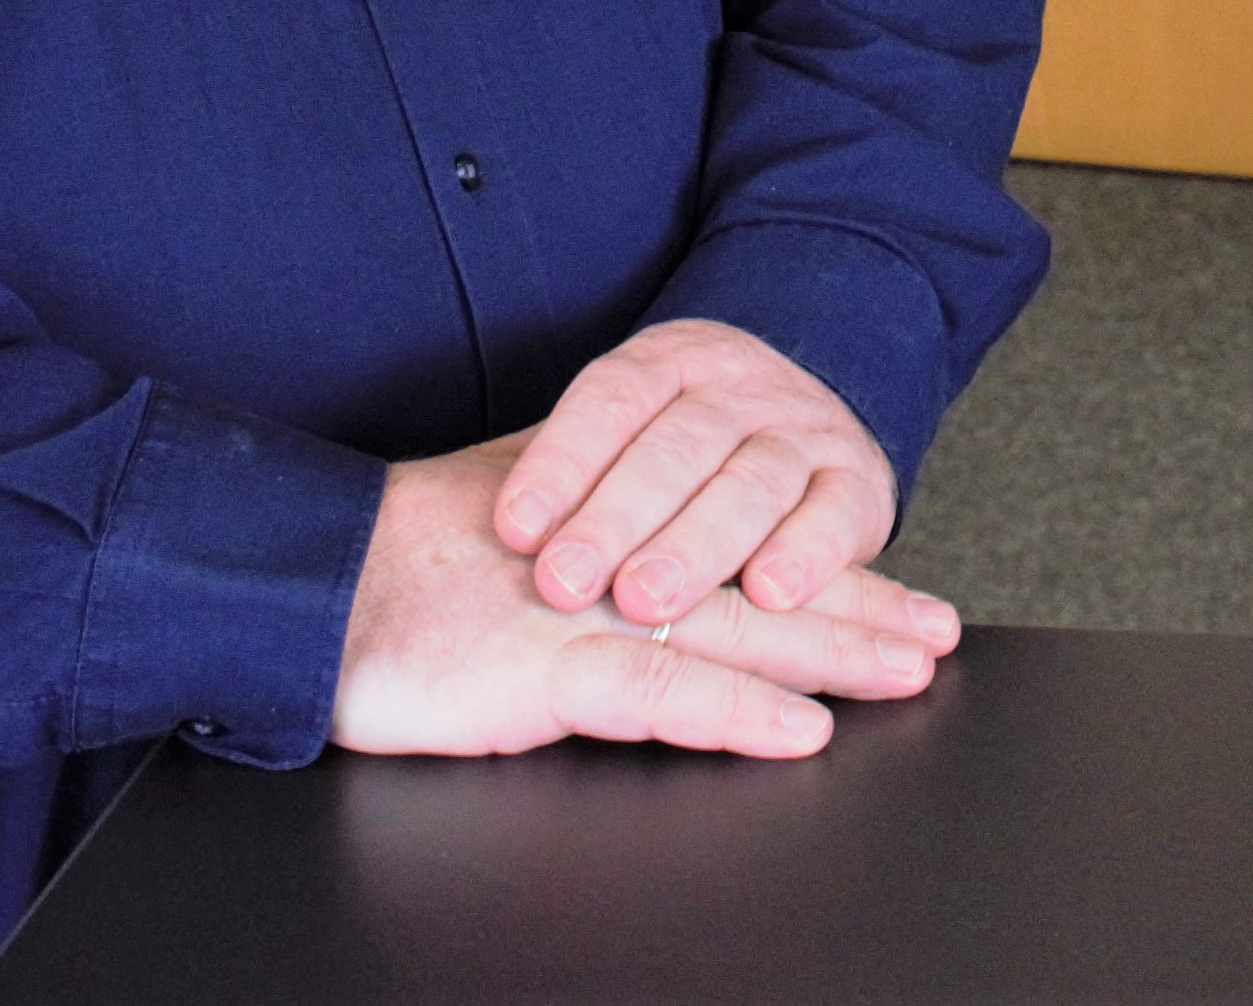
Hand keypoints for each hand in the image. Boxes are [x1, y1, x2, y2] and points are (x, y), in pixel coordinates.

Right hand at [331, 436, 956, 758]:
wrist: (312, 578)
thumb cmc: (406, 560)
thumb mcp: (526, 526)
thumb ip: (601, 540)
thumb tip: (664, 554)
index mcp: (621, 522)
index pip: (745, 546)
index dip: (829, 572)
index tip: (906, 598)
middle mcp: (618, 558)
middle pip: (761, 586)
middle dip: (861, 613)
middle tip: (940, 636)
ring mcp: (588, 613)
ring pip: (737, 633)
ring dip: (832, 655)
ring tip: (909, 672)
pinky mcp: (546, 671)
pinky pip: (662, 695)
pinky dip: (738, 715)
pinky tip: (800, 730)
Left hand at [490, 318, 897, 628]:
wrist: (806, 420)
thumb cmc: (683, 457)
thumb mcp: (627, 439)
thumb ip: (571, 475)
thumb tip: (469, 533)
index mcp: (672, 360)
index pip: (610, 400)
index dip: (560, 463)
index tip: (513, 528)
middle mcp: (743, 385)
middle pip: (678, 444)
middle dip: (617, 518)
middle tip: (564, 583)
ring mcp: (807, 429)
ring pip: (753, 479)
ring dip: (698, 543)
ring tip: (646, 600)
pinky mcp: (860, 482)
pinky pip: (835, 512)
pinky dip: (806, 552)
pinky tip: (770, 593)